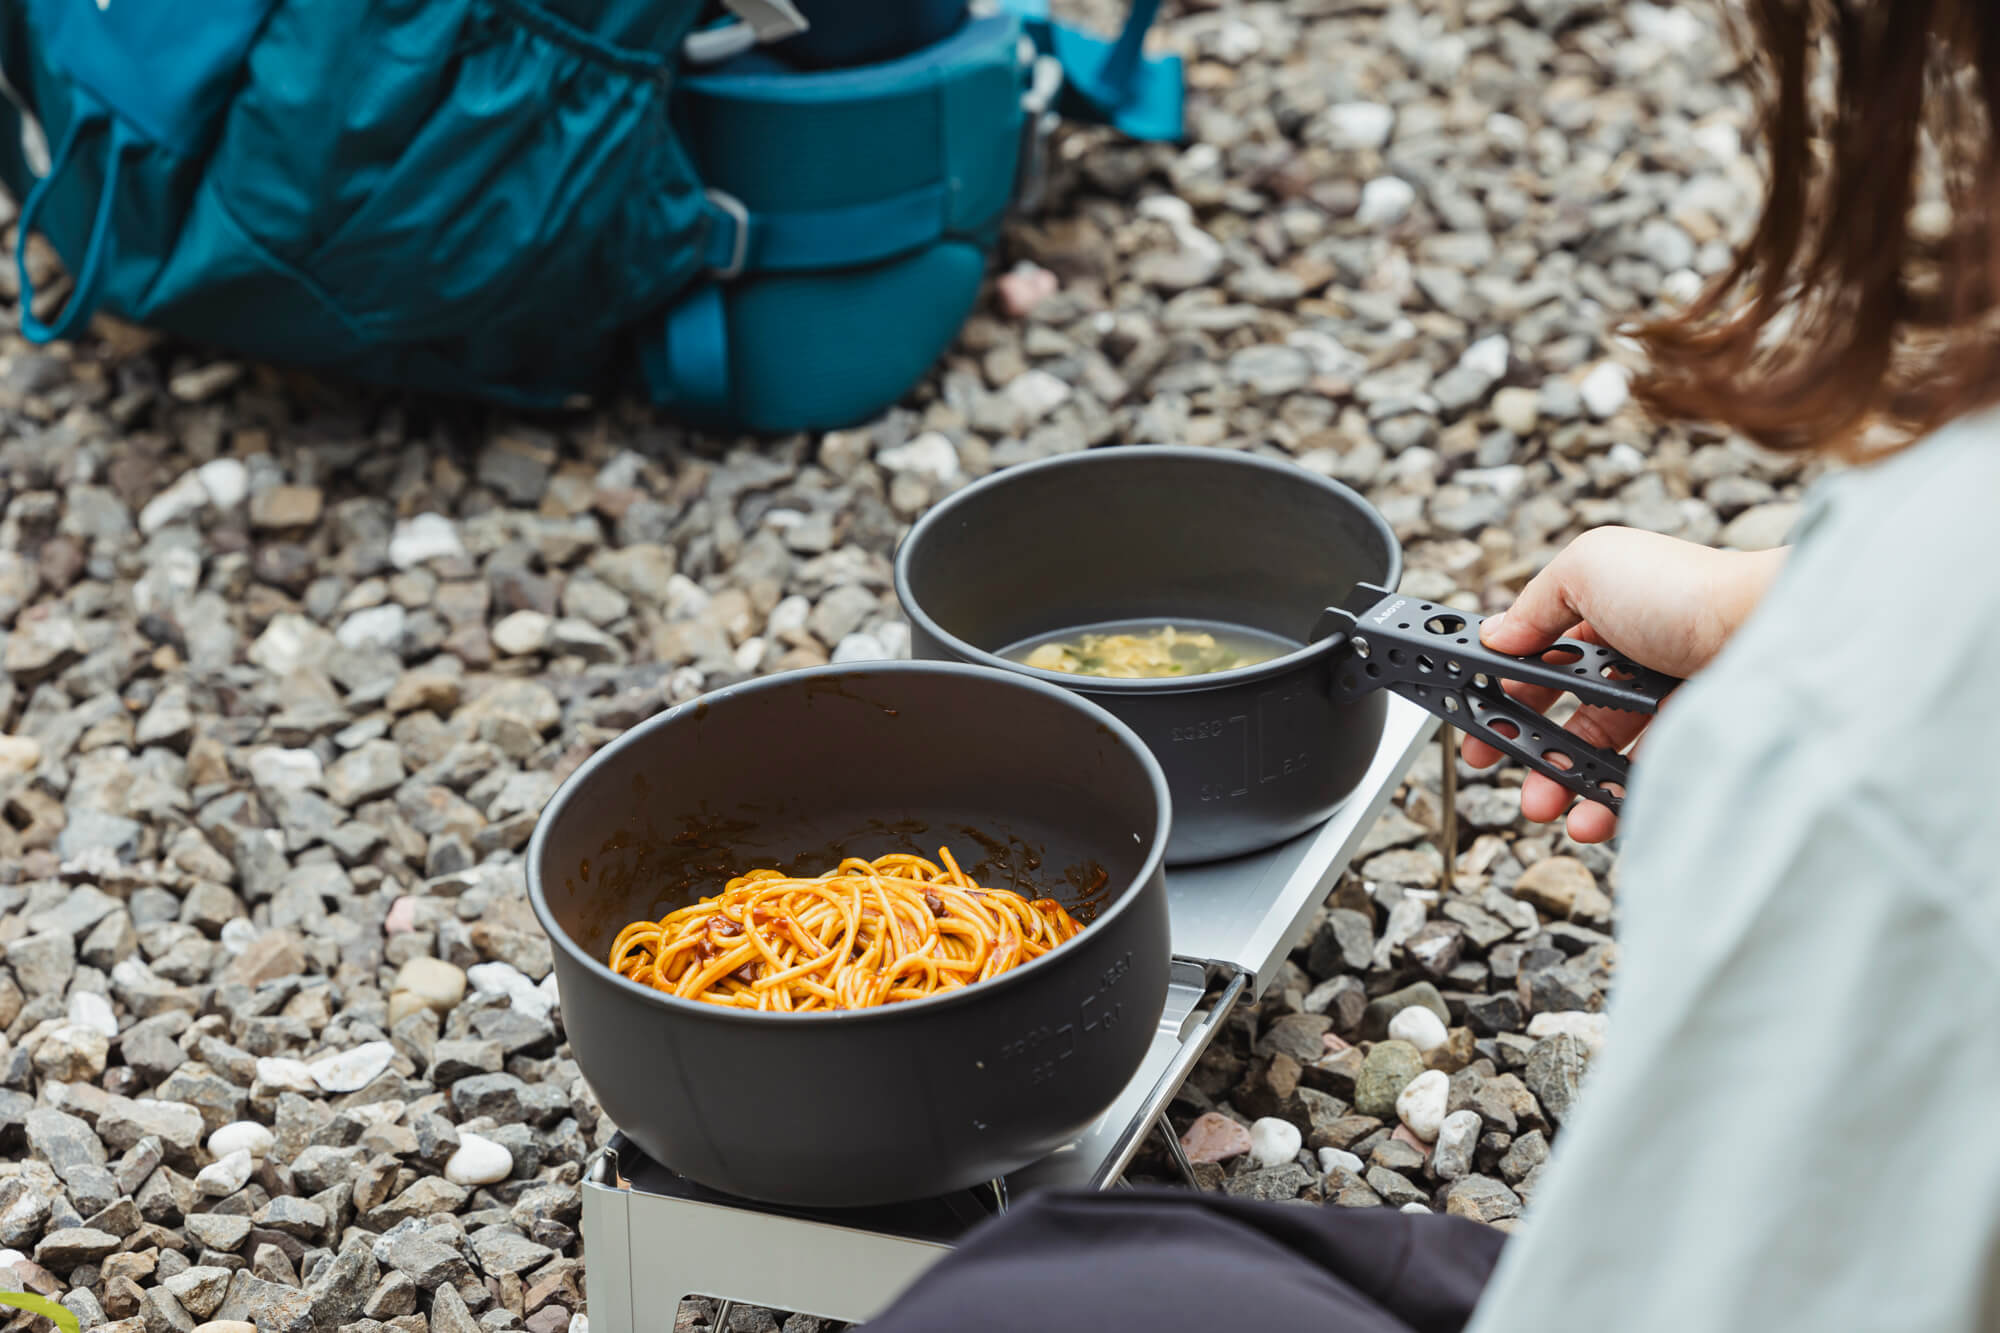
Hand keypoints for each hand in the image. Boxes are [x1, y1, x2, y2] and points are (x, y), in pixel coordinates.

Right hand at [1461, 527, 1786, 841]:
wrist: (1773, 636)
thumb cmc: (1685, 590)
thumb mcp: (1586, 567)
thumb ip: (1532, 604)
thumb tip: (1494, 638)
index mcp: (1608, 610)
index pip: (1544, 658)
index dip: (1506, 690)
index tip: (1479, 721)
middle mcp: (1638, 656)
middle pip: (1568, 713)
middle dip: (1529, 746)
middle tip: (1504, 772)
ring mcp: (1667, 702)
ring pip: (1600, 754)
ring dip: (1562, 784)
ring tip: (1543, 807)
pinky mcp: (1694, 743)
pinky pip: (1642, 782)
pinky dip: (1610, 803)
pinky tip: (1592, 815)